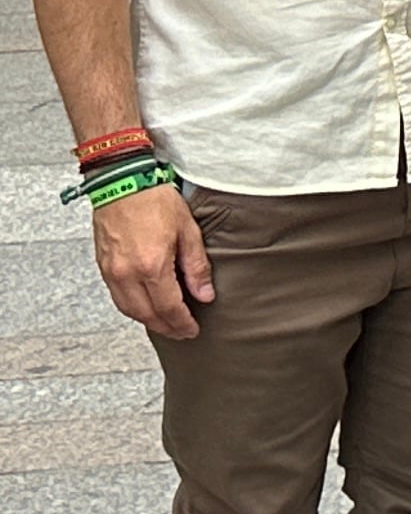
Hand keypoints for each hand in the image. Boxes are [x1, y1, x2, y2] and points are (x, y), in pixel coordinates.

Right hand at [93, 187, 212, 341]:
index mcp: (151, 265)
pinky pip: (117, 297)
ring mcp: (111, 271)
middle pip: (146, 315)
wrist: (122, 181)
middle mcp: (126, 273)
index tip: (193, 329)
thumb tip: (205, 295)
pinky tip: (146, 306)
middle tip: (182, 332)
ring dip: (148, 321)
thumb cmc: (156, 200)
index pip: (168, 308)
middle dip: (166, 327)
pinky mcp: (102, 266)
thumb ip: (196, 267)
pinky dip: (132, 307)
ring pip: (128, 310)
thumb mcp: (188, 230)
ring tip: (166, 323)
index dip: (182, 323)